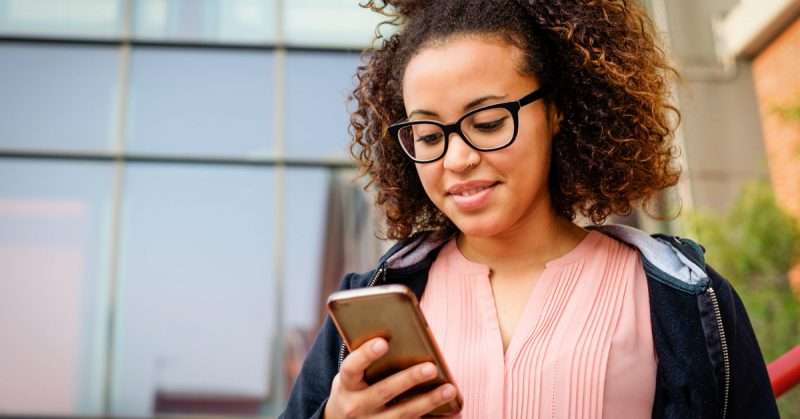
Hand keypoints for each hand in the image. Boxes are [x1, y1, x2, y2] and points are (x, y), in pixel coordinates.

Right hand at [324, 337, 457, 417]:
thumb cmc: (353, 387)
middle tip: (431, 368)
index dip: (366, 355)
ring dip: (428, 401)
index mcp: (345, 384)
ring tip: (450, 389)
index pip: (351, 367)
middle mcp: (355, 406)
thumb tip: (401, 335)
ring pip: (402, 413)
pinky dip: (431, 417)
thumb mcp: (352, 375)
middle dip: (409, 379)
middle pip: (384, 391)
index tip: (383, 342)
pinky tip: (449, 410)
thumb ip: (368, 360)